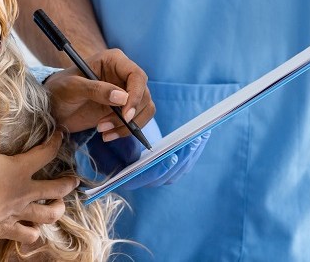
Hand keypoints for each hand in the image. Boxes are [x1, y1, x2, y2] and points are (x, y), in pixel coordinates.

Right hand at [0, 131, 78, 244]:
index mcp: (20, 170)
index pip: (46, 153)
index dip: (55, 142)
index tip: (61, 134)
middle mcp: (25, 192)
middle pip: (56, 189)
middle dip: (68, 183)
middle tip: (74, 180)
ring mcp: (18, 213)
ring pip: (48, 215)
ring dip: (57, 209)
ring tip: (59, 205)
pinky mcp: (8, 229)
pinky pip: (28, 235)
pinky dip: (33, 233)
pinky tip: (34, 230)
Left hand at [43, 48, 154, 138]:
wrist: (52, 108)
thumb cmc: (59, 90)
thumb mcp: (72, 87)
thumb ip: (96, 89)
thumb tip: (122, 97)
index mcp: (113, 60)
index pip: (137, 76)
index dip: (136, 95)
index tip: (126, 115)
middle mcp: (123, 74)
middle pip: (144, 94)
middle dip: (130, 114)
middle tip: (106, 126)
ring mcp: (125, 92)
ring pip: (144, 109)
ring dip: (127, 125)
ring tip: (103, 130)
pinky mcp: (123, 109)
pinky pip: (136, 121)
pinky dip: (125, 130)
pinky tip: (107, 134)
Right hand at [85, 119, 208, 189]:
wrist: (111, 131)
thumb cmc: (107, 131)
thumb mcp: (107, 134)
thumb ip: (116, 137)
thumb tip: (128, 148)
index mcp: (127, 177)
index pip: (146, 179)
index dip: (159, 170)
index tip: (172, 157)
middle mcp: (143, 179)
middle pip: (167, 176)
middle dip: (183, 159)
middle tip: (193, 142)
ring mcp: (157, 173)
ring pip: (179, 170)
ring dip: (191, 154)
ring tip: (200, 135)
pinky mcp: (167, 165)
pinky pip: (184, 162)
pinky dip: (194, 149)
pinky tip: (202, 134)